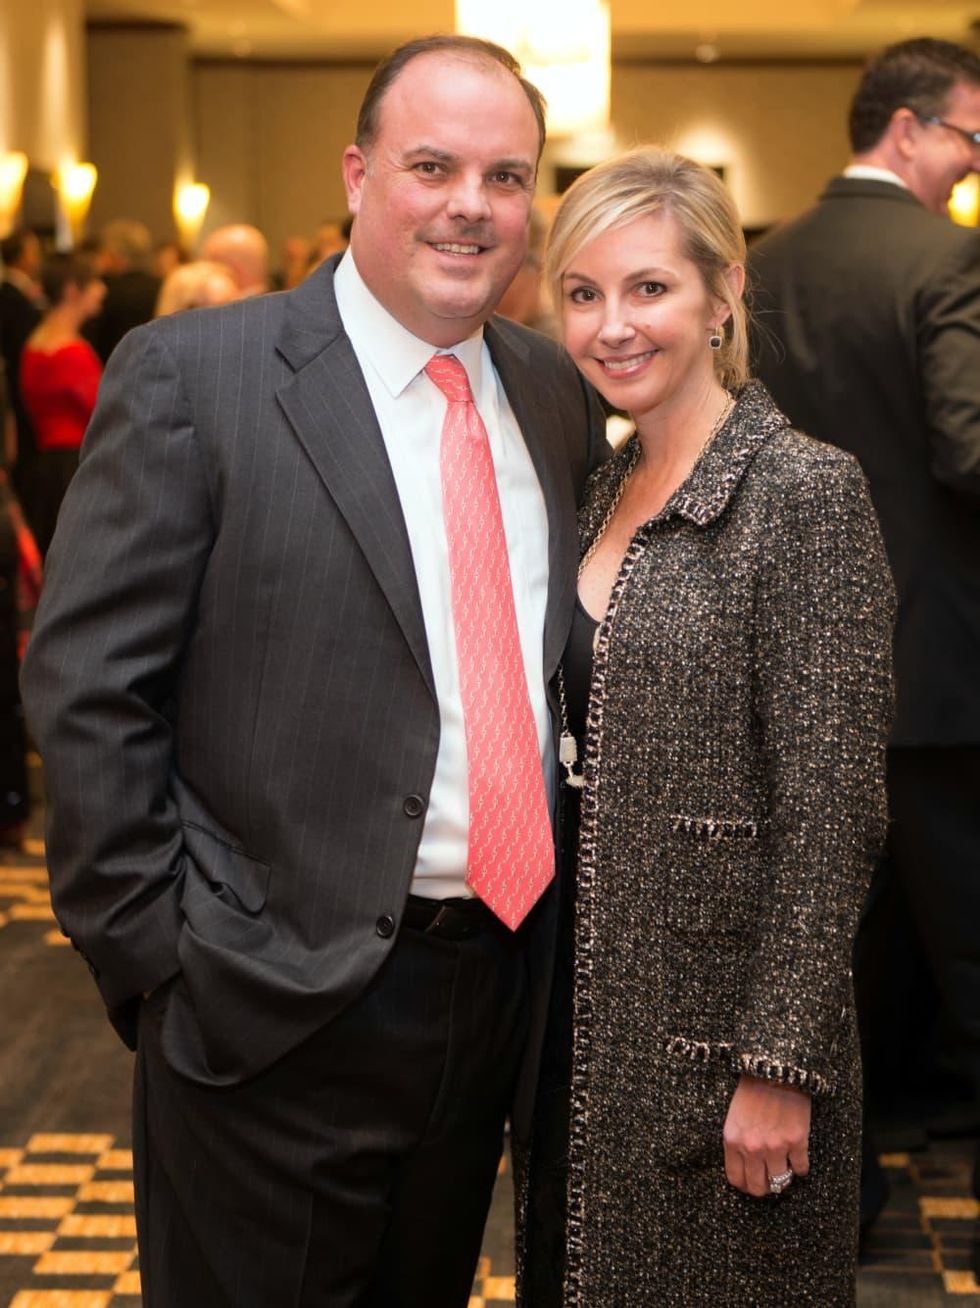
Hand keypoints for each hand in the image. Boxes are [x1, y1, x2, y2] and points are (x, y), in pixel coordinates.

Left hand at [722, 1074, 810, 1196]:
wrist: (774, 1071)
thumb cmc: (752, 1091)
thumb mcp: (734, 1118)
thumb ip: (738, 1143)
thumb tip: (746, 1167)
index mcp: (732, 1141)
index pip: (736, 1179)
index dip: (746, 1185)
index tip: (752, 1183)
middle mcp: (751, 1148)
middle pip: (758, 1187)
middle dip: (765, 1187)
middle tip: (770, 1180)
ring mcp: (775, 1147)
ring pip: (780, 1182)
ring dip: (783, 1177)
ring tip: (785, 1166)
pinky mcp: (796, 1142)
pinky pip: (801, 1169)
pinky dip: (801, 1167)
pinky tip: (798, 1156)